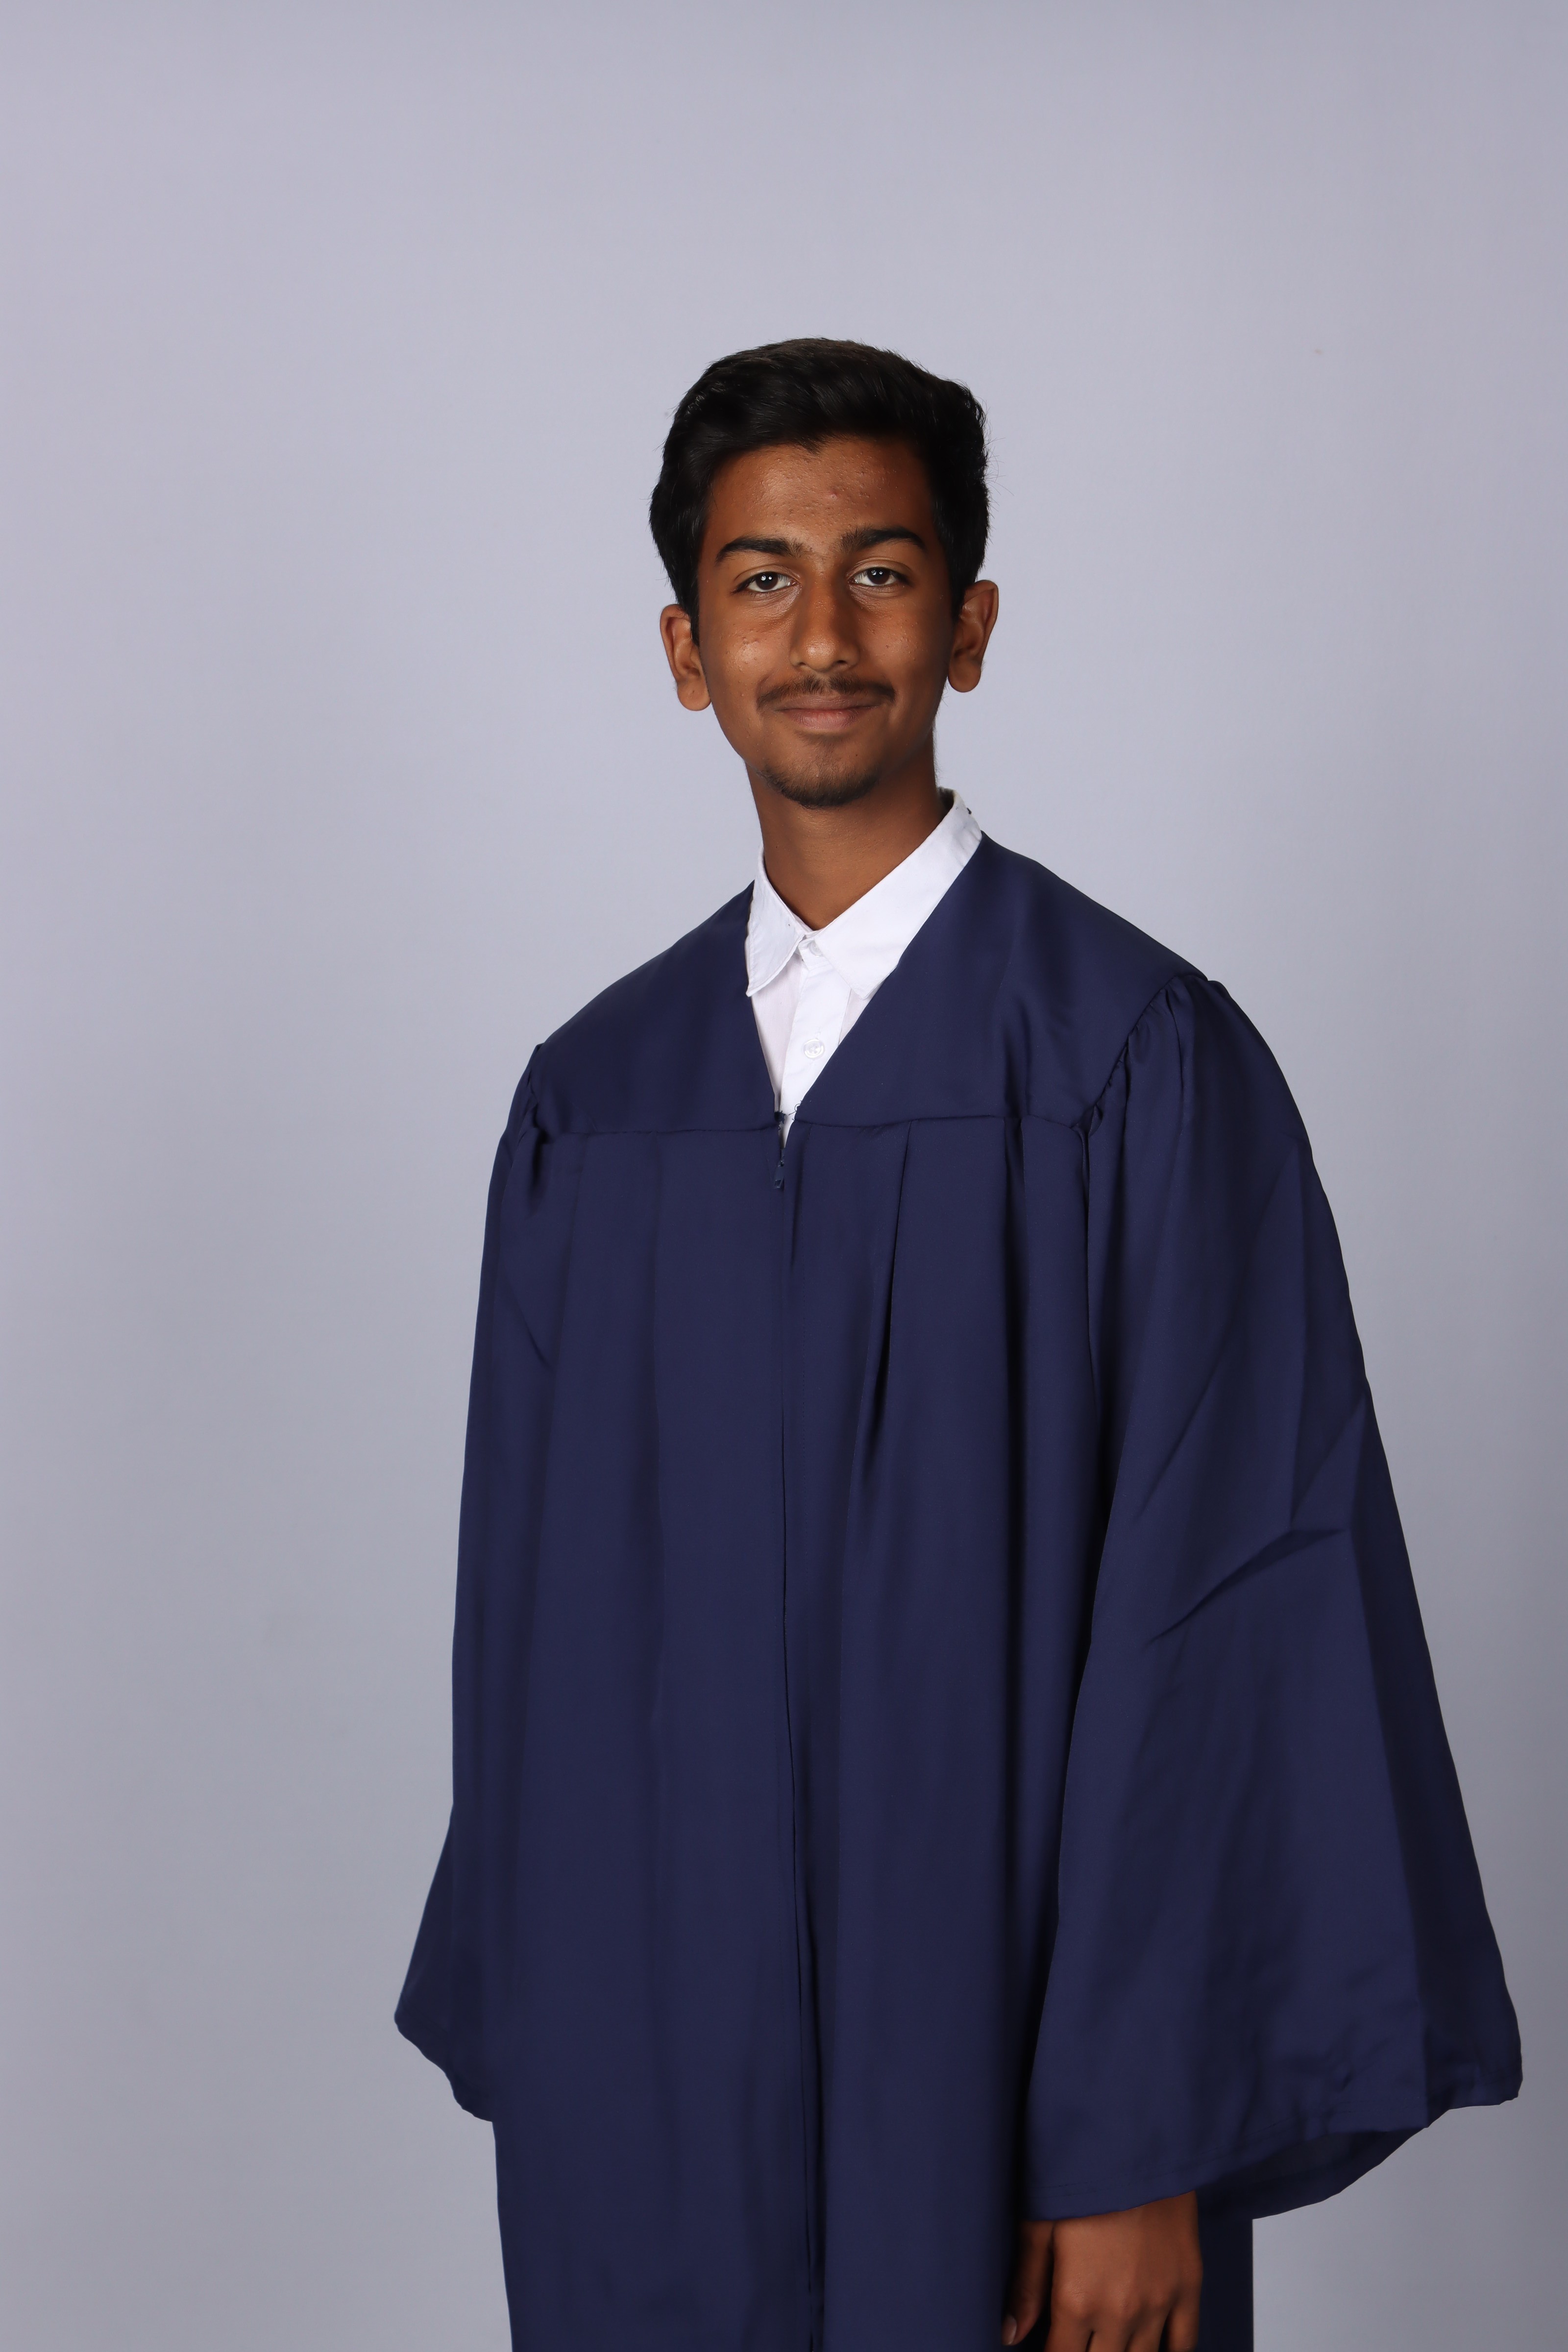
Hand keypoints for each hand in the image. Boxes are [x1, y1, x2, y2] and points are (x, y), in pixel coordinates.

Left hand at [1002, 2191, 1201, 2350]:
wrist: (1139, 2137)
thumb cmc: (1084, 2171)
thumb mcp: (1040, 2223)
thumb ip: (1025, 2285)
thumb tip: (1009, 2333)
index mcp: (1077, 2298)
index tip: (1052, 2344)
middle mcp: (1120, 2311)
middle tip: (1078, 2337)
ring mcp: (1159, 2303)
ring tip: (1107, 2339)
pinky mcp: (1189, 2286)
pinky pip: (1184, 2344)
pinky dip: (1167, 2351)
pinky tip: (1149, 2344)